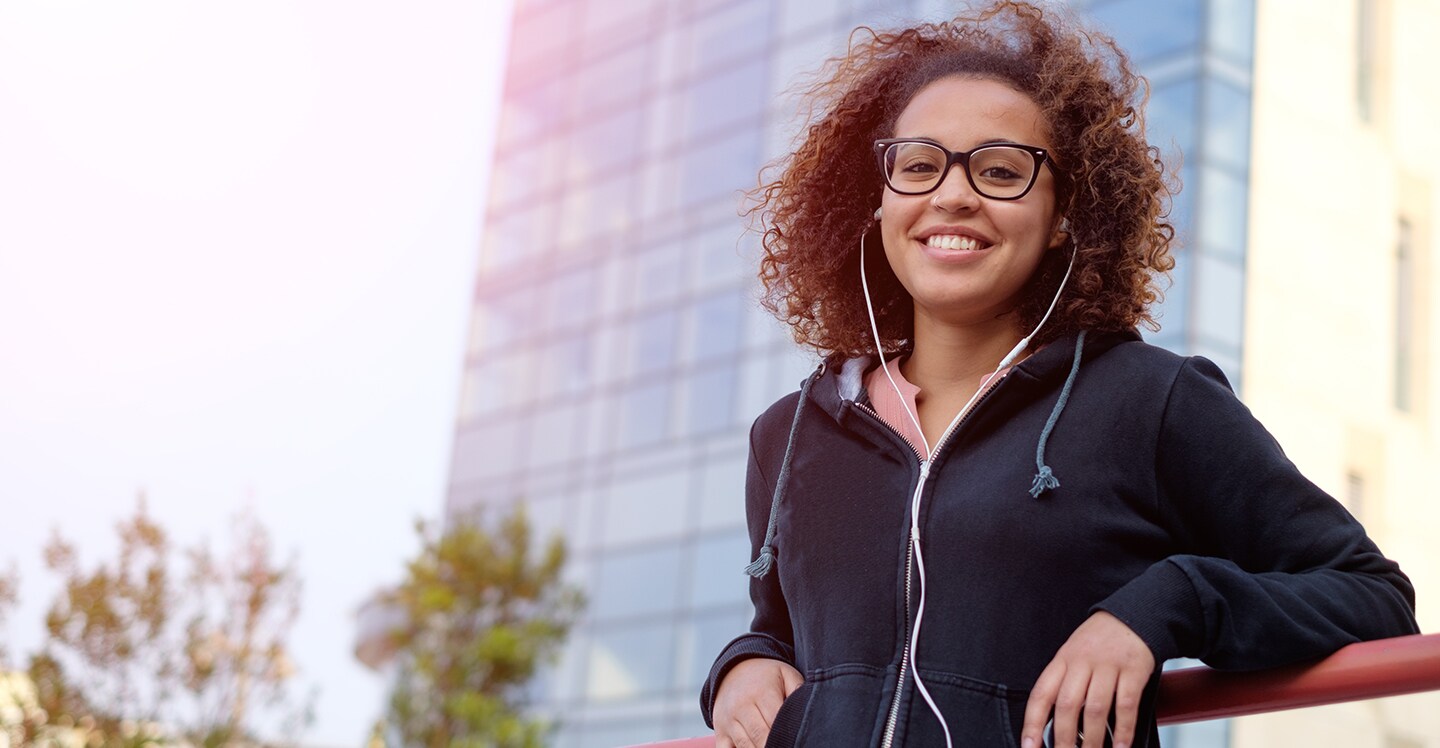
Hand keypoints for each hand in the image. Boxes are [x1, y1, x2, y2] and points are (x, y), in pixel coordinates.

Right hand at [713, 657, 803, 747]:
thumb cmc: (766, 676)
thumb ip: (799, 690)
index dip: (787, 735)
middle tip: (786, 746)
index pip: (776, 722)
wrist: (733, 669)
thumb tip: (807, 709)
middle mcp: (742, 707)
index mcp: (761, 693)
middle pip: (761, 737)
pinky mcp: (719, 731)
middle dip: (775, 746)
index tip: (796, 741)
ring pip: (745, 746)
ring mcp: (728, 720)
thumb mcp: (786, 674)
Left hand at [1021, 611, 1154, 747]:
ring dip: (1093, 739)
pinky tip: (1120, 746)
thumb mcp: (1073, 655)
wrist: (1132, 616)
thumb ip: (1064, 685)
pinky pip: (1126, 705)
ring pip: (1095, 708)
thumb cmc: (1098, 642)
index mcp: (1062, 661)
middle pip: (1067, 705)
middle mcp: (1082, 662)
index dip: (1032, 723)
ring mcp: (1108, 666)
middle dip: (1063, 738)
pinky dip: (1123, 730)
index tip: (1029, 746)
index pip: (1041, 694)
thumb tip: (1053, 725)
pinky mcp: (1133, 670)